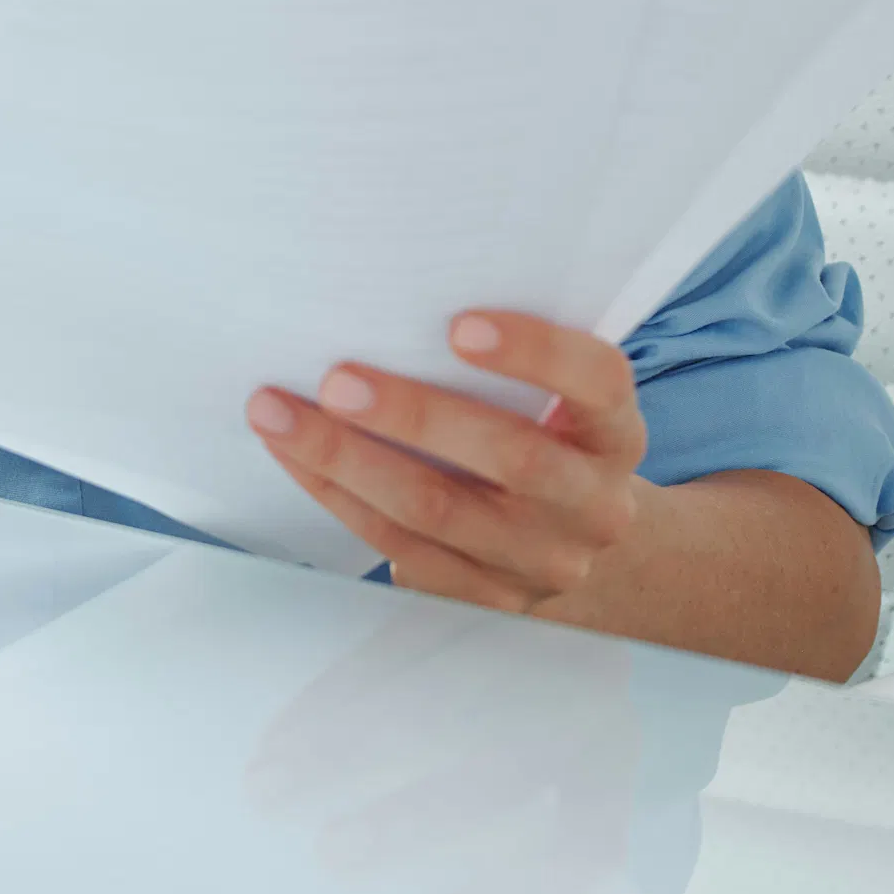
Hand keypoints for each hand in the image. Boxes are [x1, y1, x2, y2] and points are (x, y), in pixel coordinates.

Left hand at [244, 311, 648, 615]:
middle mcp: (592, 504)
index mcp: (615, 435)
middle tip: (335, 379)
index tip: (459, 325)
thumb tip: (388, 295)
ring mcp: (541, 561)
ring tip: (278, 414)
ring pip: (437, 511)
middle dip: (413, 416)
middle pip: (510, 457)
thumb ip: (508, 362)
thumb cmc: (543, 435)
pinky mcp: (486, 598)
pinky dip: (338, 496)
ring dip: (346, 459)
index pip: (598, 384)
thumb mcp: (557, 400)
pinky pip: (401, 547)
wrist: (573, 540)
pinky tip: (295, 457)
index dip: (536, 352)